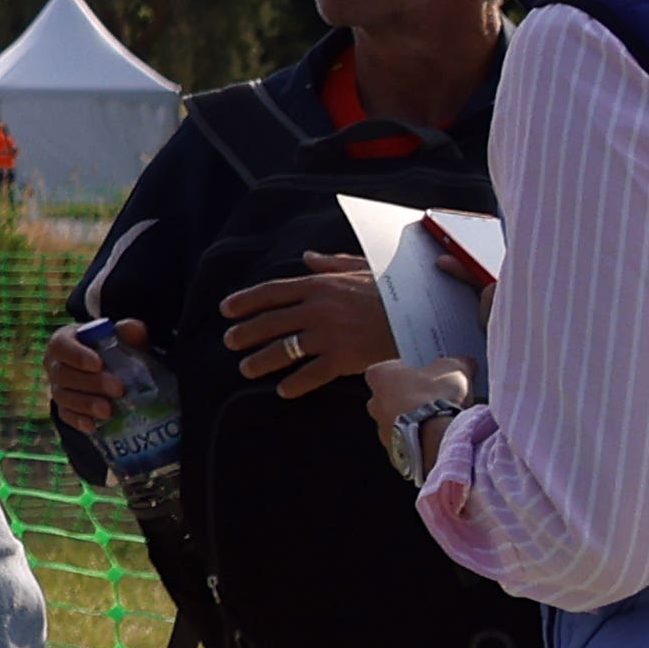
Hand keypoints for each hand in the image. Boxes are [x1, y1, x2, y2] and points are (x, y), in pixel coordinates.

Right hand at [40, 319, 127, 440]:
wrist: (104, 368)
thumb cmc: (109, 348)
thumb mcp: (120, 336)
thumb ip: (128, 331)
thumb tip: (135, 328)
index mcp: (63, 341)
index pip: (61, 346)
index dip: (77, 355)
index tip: (98, 363)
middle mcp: (54, 364)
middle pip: (63, 374)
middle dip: (90, 383)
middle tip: (118, 389)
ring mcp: (57, 387)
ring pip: (63, 397)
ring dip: (85, 404)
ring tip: (108, 410)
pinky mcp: (63, 407)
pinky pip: (66, 415)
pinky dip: (78, 421)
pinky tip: (93, 426)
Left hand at [222, 260, 399, 407]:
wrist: (422, 314)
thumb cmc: (392, 289)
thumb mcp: (360, 269)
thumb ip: (331, 264)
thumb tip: (307, 257)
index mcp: (319, 285)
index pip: (271, 292)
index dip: (245, 301)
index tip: (226, 310)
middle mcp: (318, 308)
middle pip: (270, 322)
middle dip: (245, 334)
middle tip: (229, 342)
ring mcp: (329, 335)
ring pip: (284, 350)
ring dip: (260, 361)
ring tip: (246, 368)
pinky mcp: (343, 359)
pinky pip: (310, 374)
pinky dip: (294, 384)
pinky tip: (282, 390)